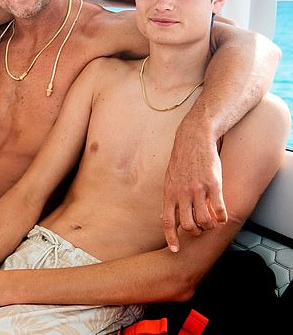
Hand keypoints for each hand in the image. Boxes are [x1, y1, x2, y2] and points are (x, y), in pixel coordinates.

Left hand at [162, 127, 226, 251]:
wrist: (194, 139)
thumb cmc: (182, 160)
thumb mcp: (170, 178)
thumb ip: (170, 197)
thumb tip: (166, 216)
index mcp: (169, 192)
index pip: (167, 221)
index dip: (171, 237)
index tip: (175, 250)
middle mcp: (182, 192)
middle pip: (188, 225)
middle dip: (195, 232)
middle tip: (200, 228)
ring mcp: (198, 188)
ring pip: (204, 219)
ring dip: (209, 226)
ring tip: (212, 222)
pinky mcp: (213, 183)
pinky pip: (218, 208)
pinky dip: (221, 217)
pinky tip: (222, 217)